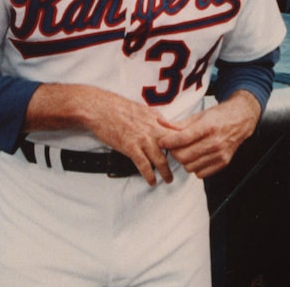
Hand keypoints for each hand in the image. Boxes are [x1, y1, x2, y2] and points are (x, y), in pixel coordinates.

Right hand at [36, 84, 180, 185]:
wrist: (100, 108)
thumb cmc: (120, 107)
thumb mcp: (144, 109)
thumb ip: (158, 119)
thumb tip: (169, 125)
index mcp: (157, 120)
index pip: (178, 134)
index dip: (185, 143)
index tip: (189, 151)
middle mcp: (153, 130)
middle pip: (172, 149)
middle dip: (179, 160)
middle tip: (183, 169)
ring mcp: (143, 140)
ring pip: (160, 159)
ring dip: (165, 172)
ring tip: (168, 180)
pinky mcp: (130, 148)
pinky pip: (143, 165)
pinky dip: (149, 175)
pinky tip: (152, 181)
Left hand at [159, 91, 261, 177]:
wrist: (241, 120)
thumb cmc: (219, 117)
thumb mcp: (199, 115)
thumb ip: (179, 123)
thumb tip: (160, 123)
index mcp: (208, 127)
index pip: (182, 139)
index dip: (168, 141)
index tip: (162, 141)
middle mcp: (215, 142)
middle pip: (183, 156)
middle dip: (174, 152)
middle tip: (174, 146)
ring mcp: (220, 154)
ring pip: (189, 167)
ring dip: (184, 161)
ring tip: (186, 151)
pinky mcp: (223, 163)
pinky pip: (200, 173)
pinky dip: (195, 167)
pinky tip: (197, 157)